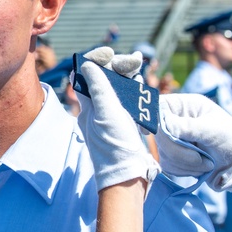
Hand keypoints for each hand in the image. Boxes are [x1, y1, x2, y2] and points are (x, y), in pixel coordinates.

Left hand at [76, 48, 160, 191]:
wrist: (129, 177)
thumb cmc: (115, 145)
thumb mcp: (105, 112)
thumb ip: (98, 88)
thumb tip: (86, 65)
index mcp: (88, 107)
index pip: (86, 75)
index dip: (96, 61)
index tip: (109, 54)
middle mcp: (98, 111)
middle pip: (106, 80)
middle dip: (118, 68)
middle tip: (134, 62)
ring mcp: (113, 119)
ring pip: (120, 92)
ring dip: (130, 80)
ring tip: (140, 74)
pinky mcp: (127, 127)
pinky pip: (132, 106)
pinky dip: (138, 97)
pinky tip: (144, 95)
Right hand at [155, 93, 231, 191]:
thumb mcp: (213, 131)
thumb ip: (189, 127)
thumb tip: (164, 123)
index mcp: (185, 106)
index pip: (158, 107)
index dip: (150, 119)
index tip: (149, 132)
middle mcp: (176, 121)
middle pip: (159, 135)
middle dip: (179, 151)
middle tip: (200, 157)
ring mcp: (174, 140)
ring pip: (163, 153)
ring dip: (185, 163)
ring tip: (207, 162)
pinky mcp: (175, 157)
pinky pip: (168, 165)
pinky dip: (184, 171)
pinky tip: (201, 168)